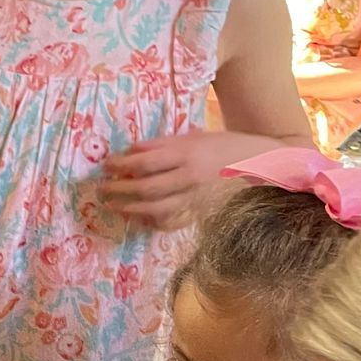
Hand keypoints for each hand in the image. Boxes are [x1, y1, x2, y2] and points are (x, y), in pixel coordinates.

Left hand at [101, 133, 237, 230]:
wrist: (260, 163)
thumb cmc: (223, 146)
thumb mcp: (193, 137)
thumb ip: (161, 144)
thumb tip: (130, 151)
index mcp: (187, 154)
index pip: (145, 162)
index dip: (121, 165)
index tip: (106, 166)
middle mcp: (190, 178)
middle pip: (146, 188)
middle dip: (119, 189)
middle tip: (101, 189)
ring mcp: (196, 198)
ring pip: (156, 209)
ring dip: (129, 208)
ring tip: (112, 205)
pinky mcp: (201, 212)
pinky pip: (172, 222)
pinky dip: (151, 222)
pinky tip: (137, 218)